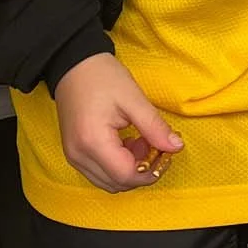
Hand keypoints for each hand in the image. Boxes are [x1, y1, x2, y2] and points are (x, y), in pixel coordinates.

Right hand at [54, 52, 183, 192]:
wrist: (72, 64)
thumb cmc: (101, 77)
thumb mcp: (133, 98)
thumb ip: (155, 126)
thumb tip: (176, 147)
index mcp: (93, 142)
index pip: (126, 175)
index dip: (151, 171)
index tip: (165, 153)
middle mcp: (79, 155)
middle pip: (117, 184)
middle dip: (142, 171)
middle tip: (155, 146)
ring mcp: (73, 156)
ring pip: (108, 182)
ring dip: (129, 170)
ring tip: (140, 142)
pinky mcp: (74, 153)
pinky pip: (99, 172)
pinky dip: (116, 166)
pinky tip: (126, 144)